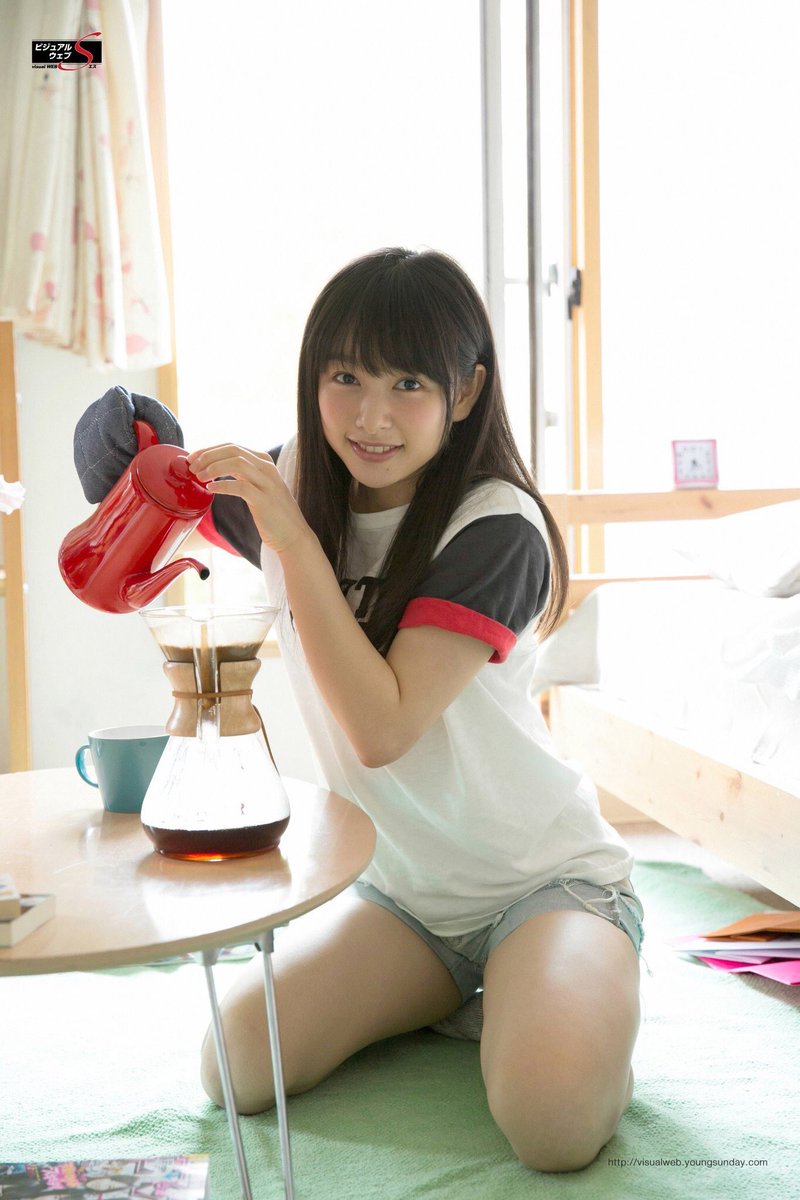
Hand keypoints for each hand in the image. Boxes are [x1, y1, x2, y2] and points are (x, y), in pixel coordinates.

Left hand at [186, 444, 310, 554]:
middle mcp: (267, 468)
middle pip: (232, 450)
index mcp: (264, 461)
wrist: (293, 536)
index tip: (193, 457)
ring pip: (236, 463)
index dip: (209, 449)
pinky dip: (222, 485)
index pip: (232, 446)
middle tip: (191, 466)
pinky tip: (210, 489)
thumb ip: (241, 474)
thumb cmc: (272, 514)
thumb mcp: (257, 486)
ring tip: (199, 477)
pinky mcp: (264, 500)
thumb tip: (213, 467)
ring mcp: (267, 483)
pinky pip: (240, 486)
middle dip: (208, 455)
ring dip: (213, 468)